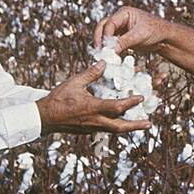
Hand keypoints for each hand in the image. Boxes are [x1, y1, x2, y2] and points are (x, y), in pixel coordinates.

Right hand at [36, 61, 151, 134]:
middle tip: (149, 124)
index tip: (141, 97)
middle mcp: (95, 121)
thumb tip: (104, 62)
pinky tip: (121, 121)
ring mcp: (92, 128)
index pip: (116, 107)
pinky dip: (116, 126)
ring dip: (129, 127)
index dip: (130, 102)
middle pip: (120, 127)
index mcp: (92, 108)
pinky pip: (106, 130)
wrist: (44, 118)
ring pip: (114, 130)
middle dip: (135, 126)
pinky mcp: (88, 130)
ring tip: (141, 124)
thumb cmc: (58, 99)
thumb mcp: (74, 83)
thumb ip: (90, 73)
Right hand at [94, 6, 167, 54]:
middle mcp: (120, 19)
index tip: (103, 47)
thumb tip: (110, 50)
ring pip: (105, 35)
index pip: (109, 23)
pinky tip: (108, 56)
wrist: (165, 37)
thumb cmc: (156, 31)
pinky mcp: (121, 37)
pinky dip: (109, 48)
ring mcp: (120, 28)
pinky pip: (111, 42)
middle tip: (98, 51)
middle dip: (99, 38)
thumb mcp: (139, 35)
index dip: (105, 35)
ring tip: (102, 55)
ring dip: (102, 44)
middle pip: (103, 27)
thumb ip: (124, 42)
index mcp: (124, 13)